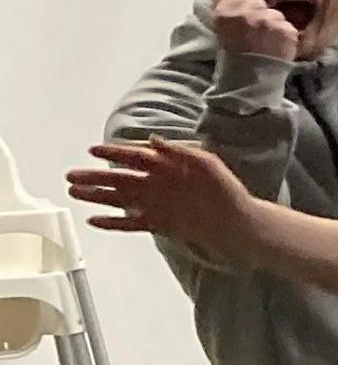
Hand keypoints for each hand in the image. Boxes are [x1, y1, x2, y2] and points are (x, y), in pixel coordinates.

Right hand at [69, 138, 261, 254]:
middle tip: (71, 175)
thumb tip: (153, 139)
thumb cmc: (227, 191)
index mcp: (167, 166)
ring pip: (119, 199)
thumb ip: (180, 151)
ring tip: (74, 192)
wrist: (240, 224)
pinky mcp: (159, 224)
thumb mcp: (207, 164)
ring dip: (96, 196)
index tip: (93, 150)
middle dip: (95, 176)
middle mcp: (157, 184)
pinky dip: (113, 222)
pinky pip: (130, 223)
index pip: (134, 156)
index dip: (114, 153)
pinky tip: (94, 220)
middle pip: (120, 178)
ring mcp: (156, 205)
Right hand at [210, 0, 298, 62]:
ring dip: (274, 24)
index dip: (240, 8)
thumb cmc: (233, 62)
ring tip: (269, 42)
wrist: (250, 82)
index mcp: (225, 13)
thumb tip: (241, 7)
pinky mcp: (287, 30)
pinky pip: (288, 27)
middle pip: (257, 3)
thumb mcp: (222, 35)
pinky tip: (279, 47)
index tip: (242, 20)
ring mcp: (268, 21)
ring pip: (275, 14)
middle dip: (258, 14)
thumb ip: (231, 17)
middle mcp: (246, 13)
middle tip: (258, 32)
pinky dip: (286, 36)